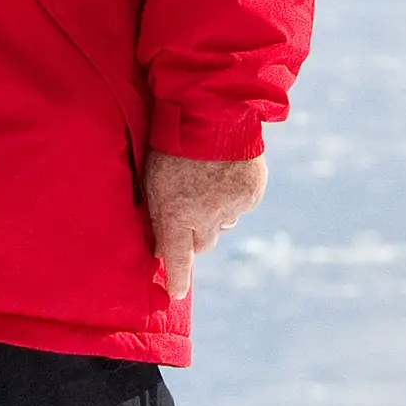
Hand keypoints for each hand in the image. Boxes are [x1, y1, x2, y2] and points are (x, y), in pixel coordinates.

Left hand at [146, 152, 266, 299]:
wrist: (213, 111)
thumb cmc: (171, 142)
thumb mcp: (152, 177)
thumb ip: (157, 215)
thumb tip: (159, 248)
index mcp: (178, 213)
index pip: (177, 257)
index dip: (177, 278)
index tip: (176, 294)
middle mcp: (209, 216)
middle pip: (202, 244)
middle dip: (193, 236)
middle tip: (187, 213)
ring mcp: (234, 205)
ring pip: (222, 224)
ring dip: (213, 214)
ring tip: (204, 183)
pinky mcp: (253, 192)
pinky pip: (240, 206)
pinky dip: (231, 197)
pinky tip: (222, 174)